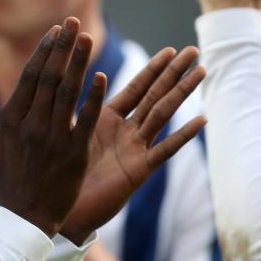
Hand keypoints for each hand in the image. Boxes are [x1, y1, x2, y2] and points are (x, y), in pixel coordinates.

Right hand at [0, 17, 105, 237]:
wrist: (25, 220)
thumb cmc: (6, 181)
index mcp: (11, 121)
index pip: (30, 77)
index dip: (44, 51)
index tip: (56, 30)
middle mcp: (32, 126)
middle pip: (49, 78)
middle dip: (62, 48)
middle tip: (74, 22)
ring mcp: (53, 140)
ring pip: (67, 93)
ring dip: (77, 63)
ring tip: (86, 38)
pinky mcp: (73, 155)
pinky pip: (84, 121)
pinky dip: (91, 98)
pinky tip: (101, 76)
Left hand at [59, 47, 206, 244]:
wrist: (61, 210)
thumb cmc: (59, 174)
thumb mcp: (66, 133)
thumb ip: (72, 109)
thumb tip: (60, 77)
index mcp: (108, 120)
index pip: (136, 88)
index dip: (153, 69)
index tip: (170, 50)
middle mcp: (126, 132)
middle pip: (155, 95)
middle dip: (174, 73)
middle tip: (193, 51)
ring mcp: (136, 150)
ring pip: (163, 114)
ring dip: (182, 93)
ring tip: (202, 72)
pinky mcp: (138, 170)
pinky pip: (164, 149)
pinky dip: (182, 135)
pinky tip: (201, 119)